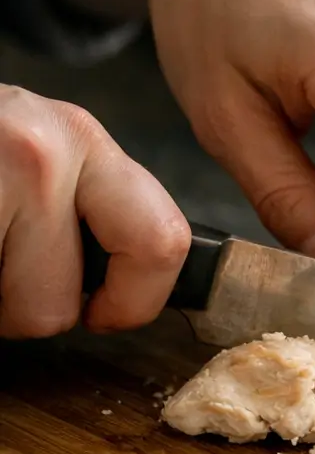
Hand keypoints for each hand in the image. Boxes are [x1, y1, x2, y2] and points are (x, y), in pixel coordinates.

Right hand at [0, 86, 189, 337]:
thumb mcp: (42, 158)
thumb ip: (93, 210)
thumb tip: (129, 294)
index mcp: (81, 139)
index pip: (161, 242)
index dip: (135, 302)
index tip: (104, 312)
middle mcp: (38, 153)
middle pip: (56, 308)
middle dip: (27, 309)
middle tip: (2, 269)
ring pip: (8, 314)